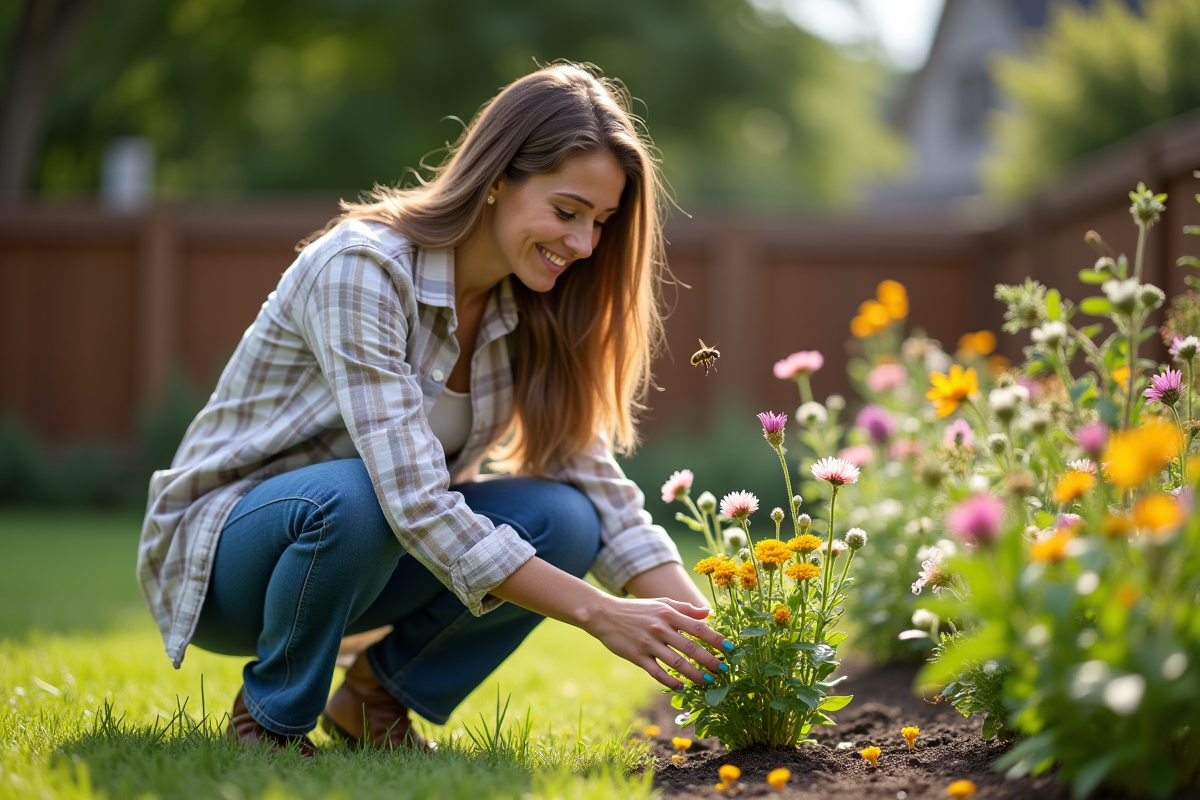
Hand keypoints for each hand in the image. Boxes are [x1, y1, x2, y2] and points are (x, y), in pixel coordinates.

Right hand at [583, 595, 730, 689]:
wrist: (604, 614)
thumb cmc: (637, 609)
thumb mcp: (661, 603)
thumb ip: (685, 608)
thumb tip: (708, 612)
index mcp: (668, 614)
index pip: (698, 627)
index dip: (716, 639)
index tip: (731, 649)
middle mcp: (660, 629)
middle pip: (691, 648)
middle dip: (710, 661)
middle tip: (724, 671)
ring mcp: (648, 644)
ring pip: (677, 663)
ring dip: (695, 675)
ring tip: (708, 682)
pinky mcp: (637, 657)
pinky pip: (657, 673)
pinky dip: (671, 682)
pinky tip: (682, 687)